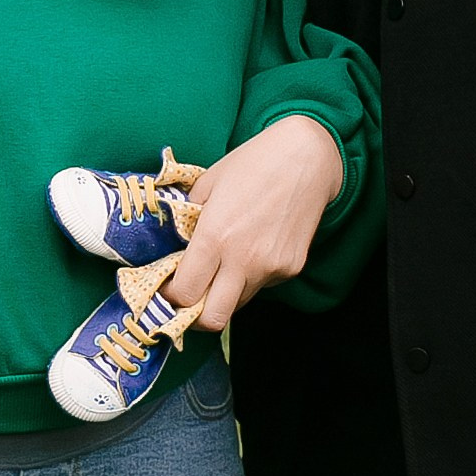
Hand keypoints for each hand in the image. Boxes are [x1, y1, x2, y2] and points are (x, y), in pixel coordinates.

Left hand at [161, 114, 345, 331]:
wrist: (306, 157)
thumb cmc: (252, 164)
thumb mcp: (206, 185)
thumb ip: (187, 221)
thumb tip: (174, 248)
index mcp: (214, 237)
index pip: (185, 294)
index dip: (171, 296)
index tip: (169, 288)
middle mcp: (243, 260)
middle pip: (213, 319)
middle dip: (196, 316)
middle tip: (191, 298)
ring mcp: (270, 267)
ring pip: (238, 303)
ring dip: (224, 294)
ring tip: (223, 266)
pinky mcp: (291, 268)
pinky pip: (262, 285)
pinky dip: (251, 277)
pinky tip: (254, 248)